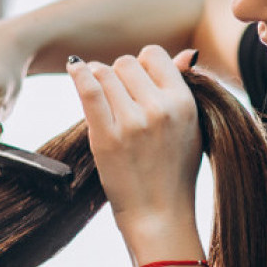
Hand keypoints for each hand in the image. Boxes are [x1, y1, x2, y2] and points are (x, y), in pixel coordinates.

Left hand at [68, 45, 200, 239]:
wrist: (159, 214)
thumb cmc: (174, 172)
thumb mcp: (191, 128)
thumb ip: (186, 88)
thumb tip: (188, 53)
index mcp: (184, 102)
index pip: (154, 55)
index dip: (142, 67)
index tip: (137, 86)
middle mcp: (160, 109)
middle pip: (126, 63)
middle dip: (118, 76)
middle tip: (118, 99)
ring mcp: (132, 123)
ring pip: (105, 73)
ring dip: (98, 80)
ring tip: (101, 97)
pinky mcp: (107, 137)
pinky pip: (89, 90)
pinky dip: (79, 74)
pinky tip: (74, 67)